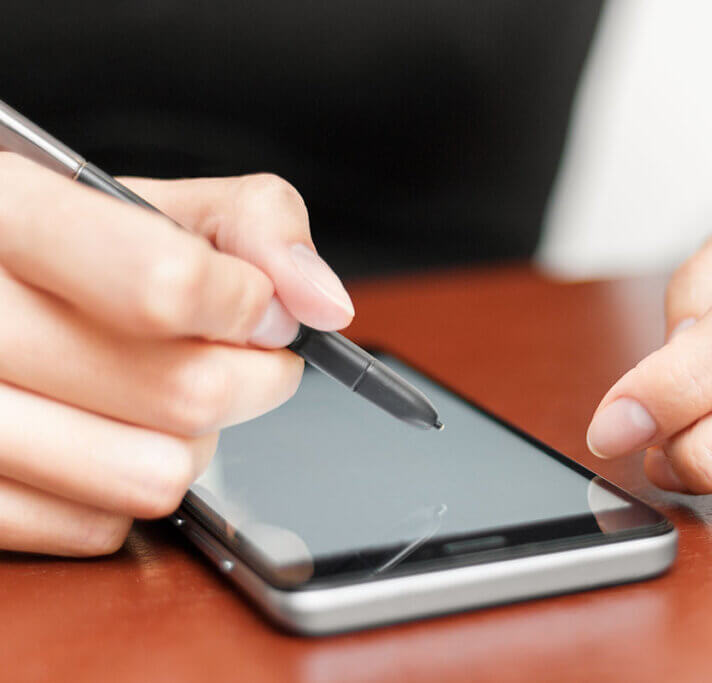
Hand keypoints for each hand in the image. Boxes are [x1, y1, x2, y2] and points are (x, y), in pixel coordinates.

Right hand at [0, 153, 353, 554]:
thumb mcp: (154, 202)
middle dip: (248, 380)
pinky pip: (102, 528)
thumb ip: (256, 223)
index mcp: (12, 213)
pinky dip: (128, 490)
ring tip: (163, 397)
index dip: (245, 307)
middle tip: (234, 357)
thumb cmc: (73, 250)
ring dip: (193, 442)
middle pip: (186, 394)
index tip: (262, 310)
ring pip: (154, 474)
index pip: (165, 285)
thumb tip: (322, 302)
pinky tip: (107, 436)